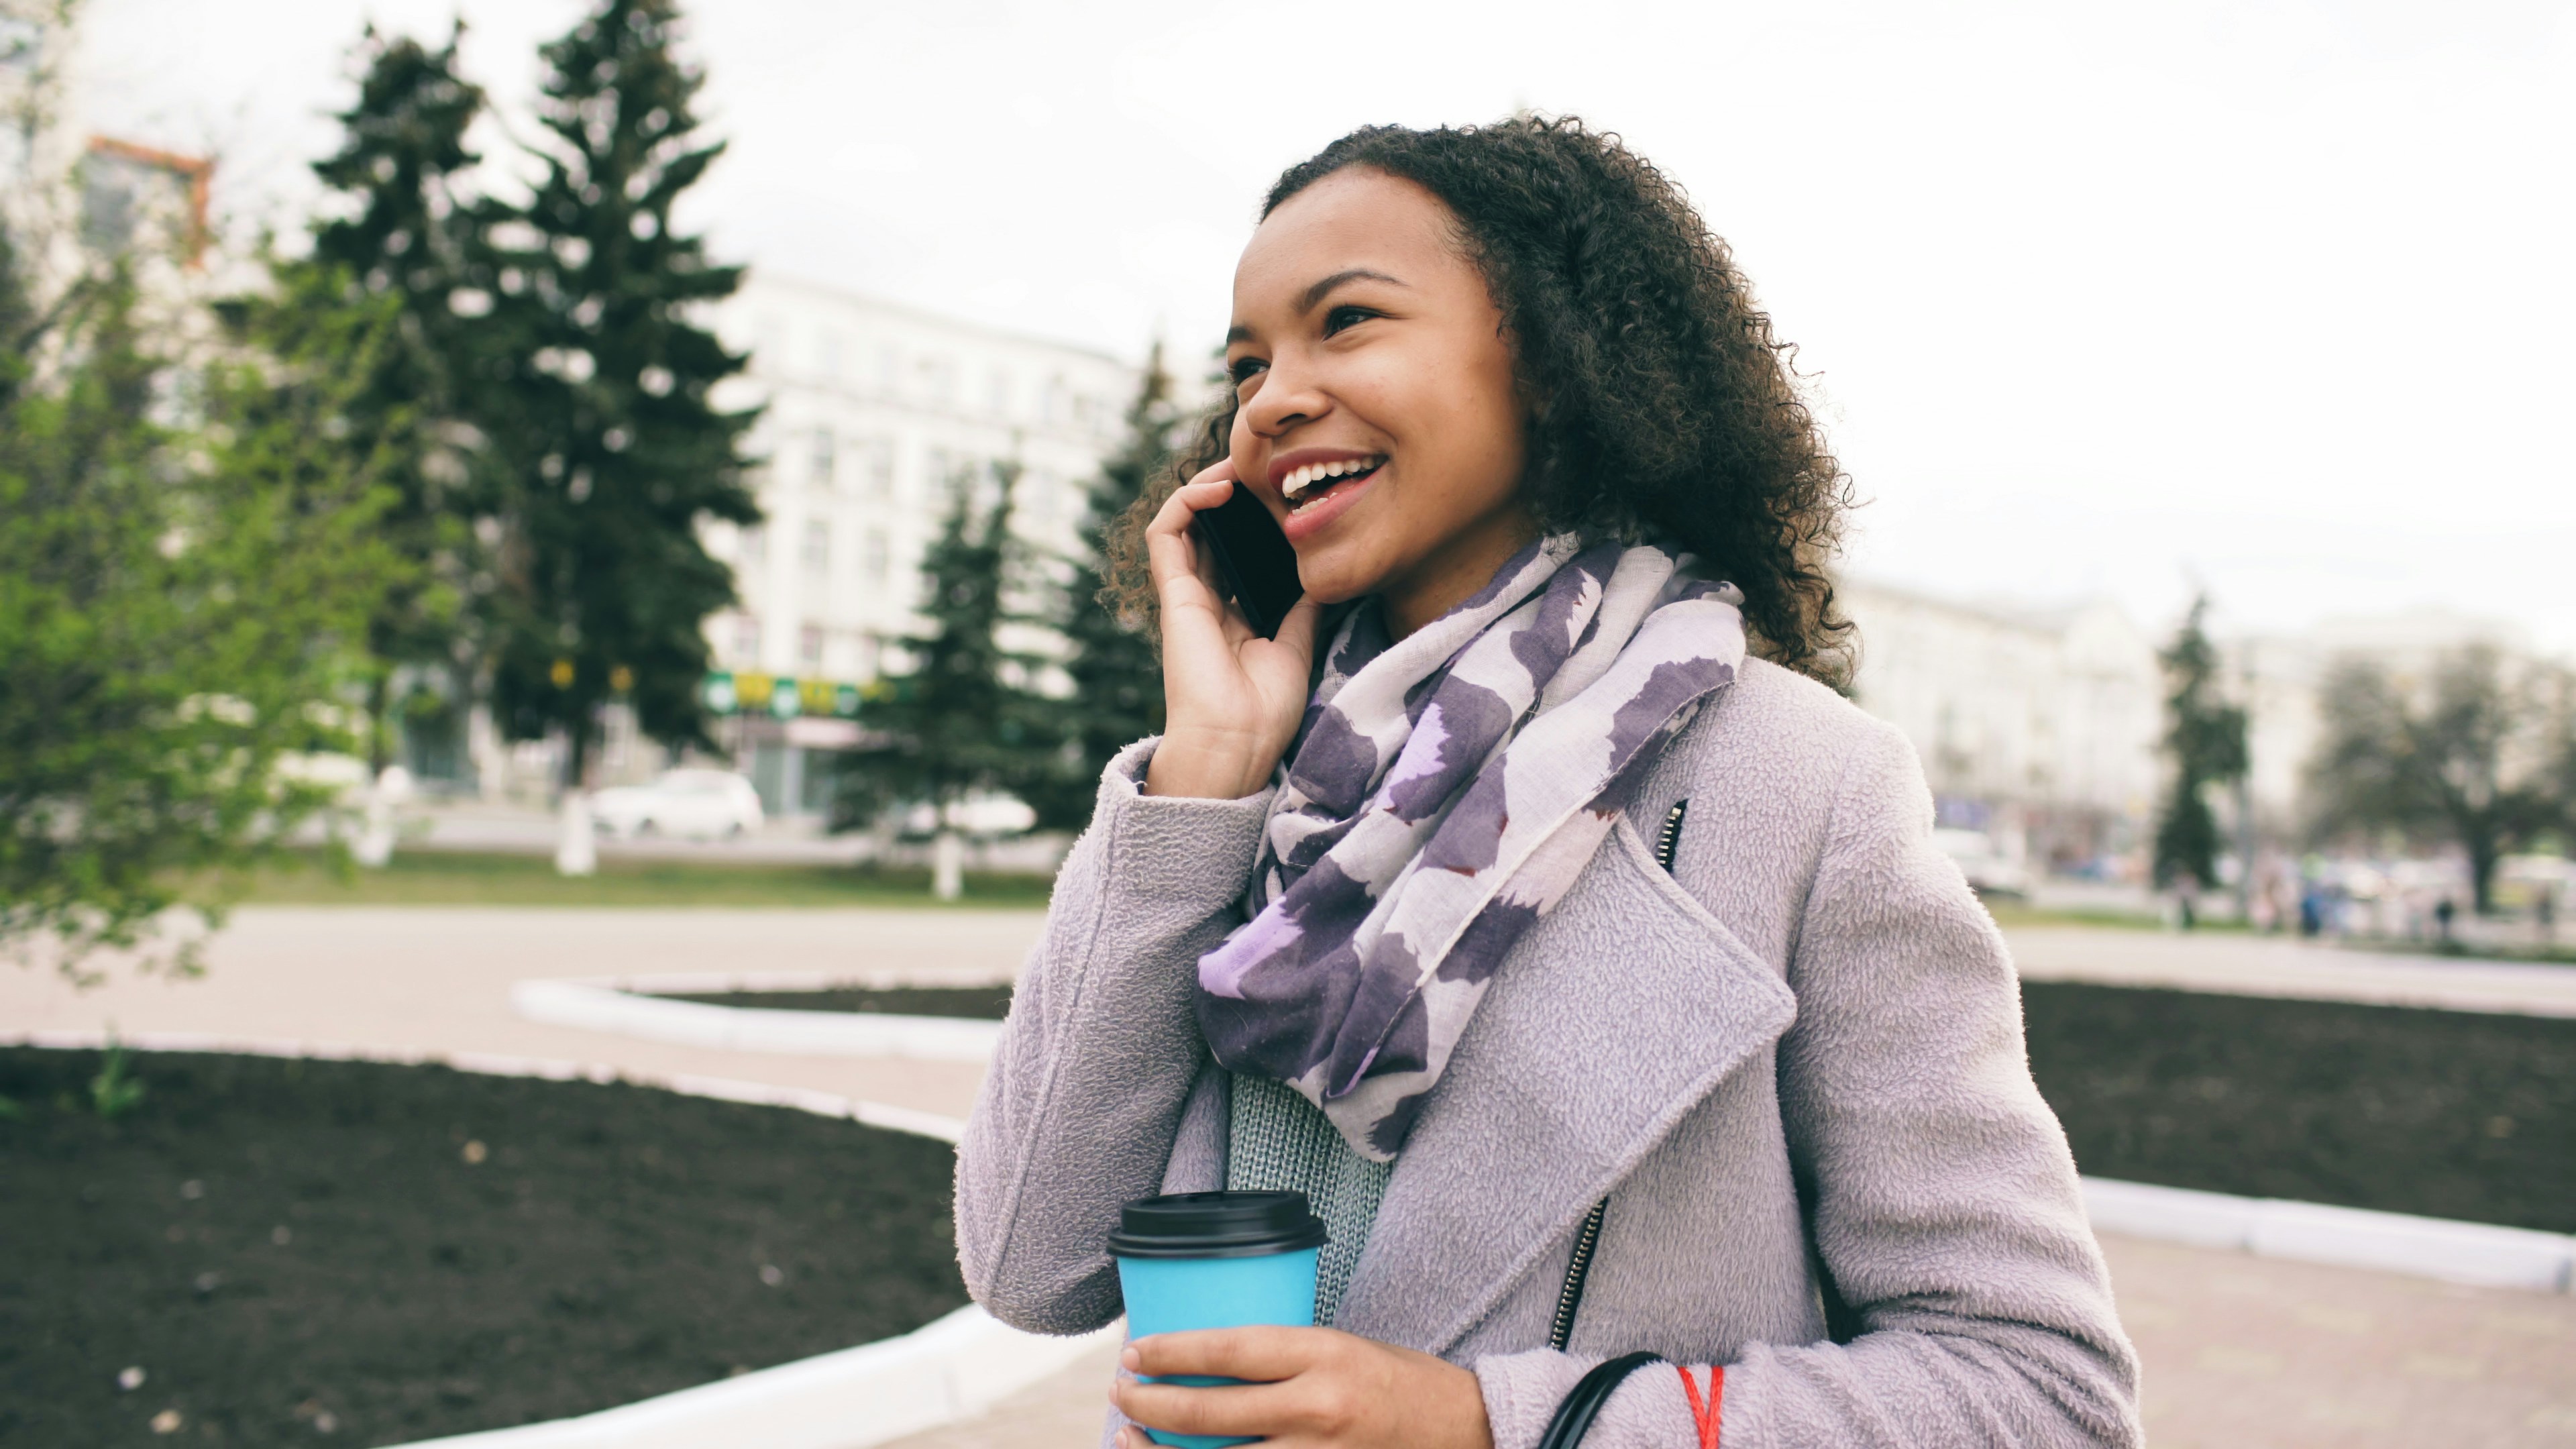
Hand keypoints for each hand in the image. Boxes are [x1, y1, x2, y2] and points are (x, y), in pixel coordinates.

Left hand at [1111, 1326, 1493, 1448]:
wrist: (1460, 1428)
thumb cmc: (1394, 1379)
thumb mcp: (1339, 1345)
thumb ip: (1282, 1358)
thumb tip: (1207, 1361)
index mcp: (1323, 1354)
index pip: (1230, 1350)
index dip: (1174, 1353)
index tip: (1134, 1351)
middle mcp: (1318, 1407)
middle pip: (1214, 1412)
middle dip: (1154, 1404)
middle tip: (1122, 1391)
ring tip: (1130, 1437)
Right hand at [1141, 462, 1320, 799]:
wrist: (1237, 742)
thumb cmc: (1265, 711)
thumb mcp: (1296, 647)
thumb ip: (1303, 607)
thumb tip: (1322, 572)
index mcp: (1235, 614)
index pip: (1237, 550)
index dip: (1253, 517)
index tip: (1285, 492)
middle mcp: (1208, 600)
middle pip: (1211, 530)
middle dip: (1232, 493)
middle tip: (1265, 466)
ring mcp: (1187, 595)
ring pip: (1184, 523)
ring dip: (1207, 487)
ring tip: (1239, 465)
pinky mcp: (1173, 594)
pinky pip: (1165, 534)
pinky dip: (1186, 502)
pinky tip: (1219, 487)